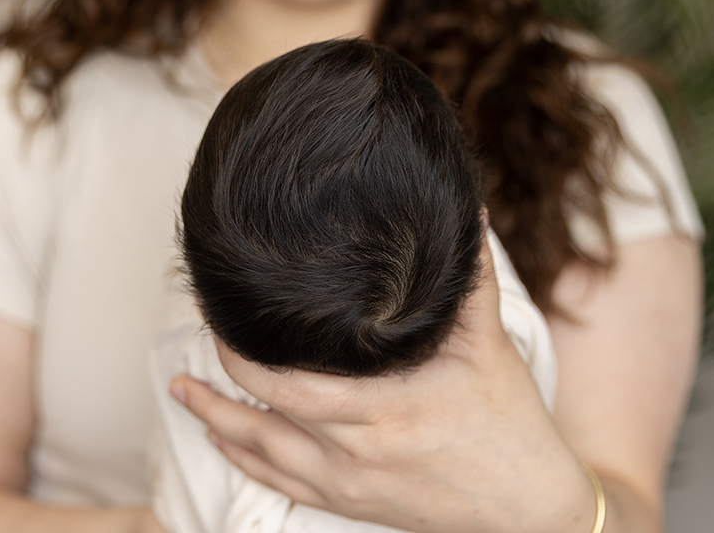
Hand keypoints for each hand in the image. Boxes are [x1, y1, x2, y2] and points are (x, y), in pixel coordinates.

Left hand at [170, 244, 595, 532]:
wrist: (530, 510)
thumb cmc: (510, 424)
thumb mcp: (491, 345)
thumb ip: (473, 277)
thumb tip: (469, 211)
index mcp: (384, 406)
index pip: (286, 382)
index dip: (241, 352)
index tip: (221, 314)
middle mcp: (357, 450)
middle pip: (263, 415)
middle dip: (218, 381)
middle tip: (194, 342)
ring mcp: (350, 484)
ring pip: (262, 455)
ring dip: (217, 423)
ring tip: (182, 393)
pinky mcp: (352, 504)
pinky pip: (282, 486)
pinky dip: (245, 461)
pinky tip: (223, 441)